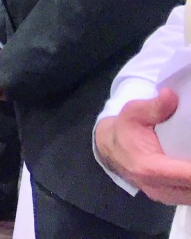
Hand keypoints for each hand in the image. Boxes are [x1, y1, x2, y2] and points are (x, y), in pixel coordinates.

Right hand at [96, 90, 190, 204]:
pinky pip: (189, 196)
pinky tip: (189, 166)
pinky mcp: (169, 198)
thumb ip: (155, 106)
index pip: (186, 175)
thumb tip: (171, 95)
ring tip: (190, 155)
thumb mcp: (134, 112)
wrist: (110, 148)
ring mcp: (164, 197)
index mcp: (148, 168)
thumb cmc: (124, 130)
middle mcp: (157, 188)